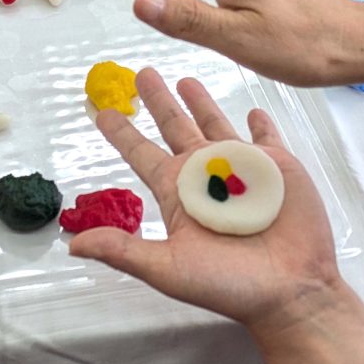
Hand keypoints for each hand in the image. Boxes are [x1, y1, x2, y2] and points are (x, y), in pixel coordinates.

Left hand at [70, 69, 350, 336]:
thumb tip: (73, 245)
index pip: (141, 154)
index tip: (103, 112)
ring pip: (215, 123)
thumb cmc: (228, 285)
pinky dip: (260, 122)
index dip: (123, 133)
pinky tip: (253, 110)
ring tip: (185, 79)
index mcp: (178, 194)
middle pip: (175, 127)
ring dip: (201, 102)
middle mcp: (206, 175)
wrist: (290, 291)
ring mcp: (242, 168)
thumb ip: (124, 250)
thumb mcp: (168, 268)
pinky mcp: (277, 166)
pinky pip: (266, 137)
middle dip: (159, 101)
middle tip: (142, 73)